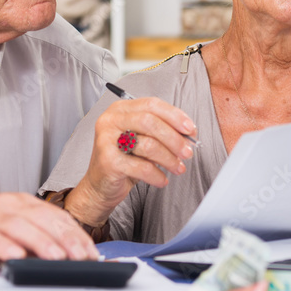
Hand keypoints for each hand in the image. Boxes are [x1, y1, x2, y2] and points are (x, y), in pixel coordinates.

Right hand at [0, 192, 98, 268]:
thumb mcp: (12, 232)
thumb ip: (36, 241)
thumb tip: (68, 257)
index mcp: (22, 202)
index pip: (56, 216)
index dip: (76, 234)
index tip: (91, 252)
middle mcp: (8, 205)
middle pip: (42, 219)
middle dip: (66, 239)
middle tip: (81, 257)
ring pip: (20, 226)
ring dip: (41, 243)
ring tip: (57, 257)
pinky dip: (5, 247)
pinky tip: (17, 256)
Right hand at [64, 97, 196, 226]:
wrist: (100, 186)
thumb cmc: (124, 160)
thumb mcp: (143, 140)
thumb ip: (162, 131)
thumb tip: (189, 133)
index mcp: (120, 109)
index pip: (152, 104)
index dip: (175, 116)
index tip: (190, 129)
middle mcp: (111, 120)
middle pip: (150, 121)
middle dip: (174, 138)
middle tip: (187, 152)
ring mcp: (106, 140)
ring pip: (148, 145)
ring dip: (169, 159)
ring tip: (177, 168)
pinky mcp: (108, 161)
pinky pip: (142, 167)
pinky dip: (157, 175)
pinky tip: (162, 179)